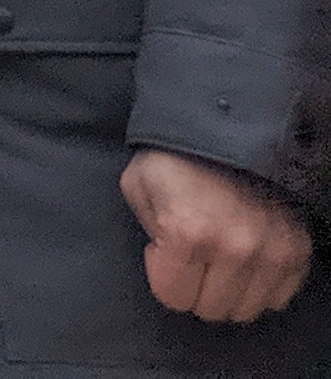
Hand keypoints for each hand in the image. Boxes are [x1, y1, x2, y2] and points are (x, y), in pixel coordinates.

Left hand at [126, 148, 312, 322]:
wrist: (229, 127)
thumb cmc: (174, 157)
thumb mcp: (138, 186)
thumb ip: (147, 231)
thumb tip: (165, 263)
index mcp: (189, 232)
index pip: (174, 297)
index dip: (162, 275)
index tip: (163, 251)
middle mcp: (236, 248)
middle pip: (211, 309)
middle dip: (194, 287)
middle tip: (191, 255)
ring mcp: (273, 251)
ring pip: (245, 309)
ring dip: (228, 290)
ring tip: (218, 255)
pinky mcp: (298, 250)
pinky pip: (278, 298)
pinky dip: (259, 285)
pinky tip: (245, 259)